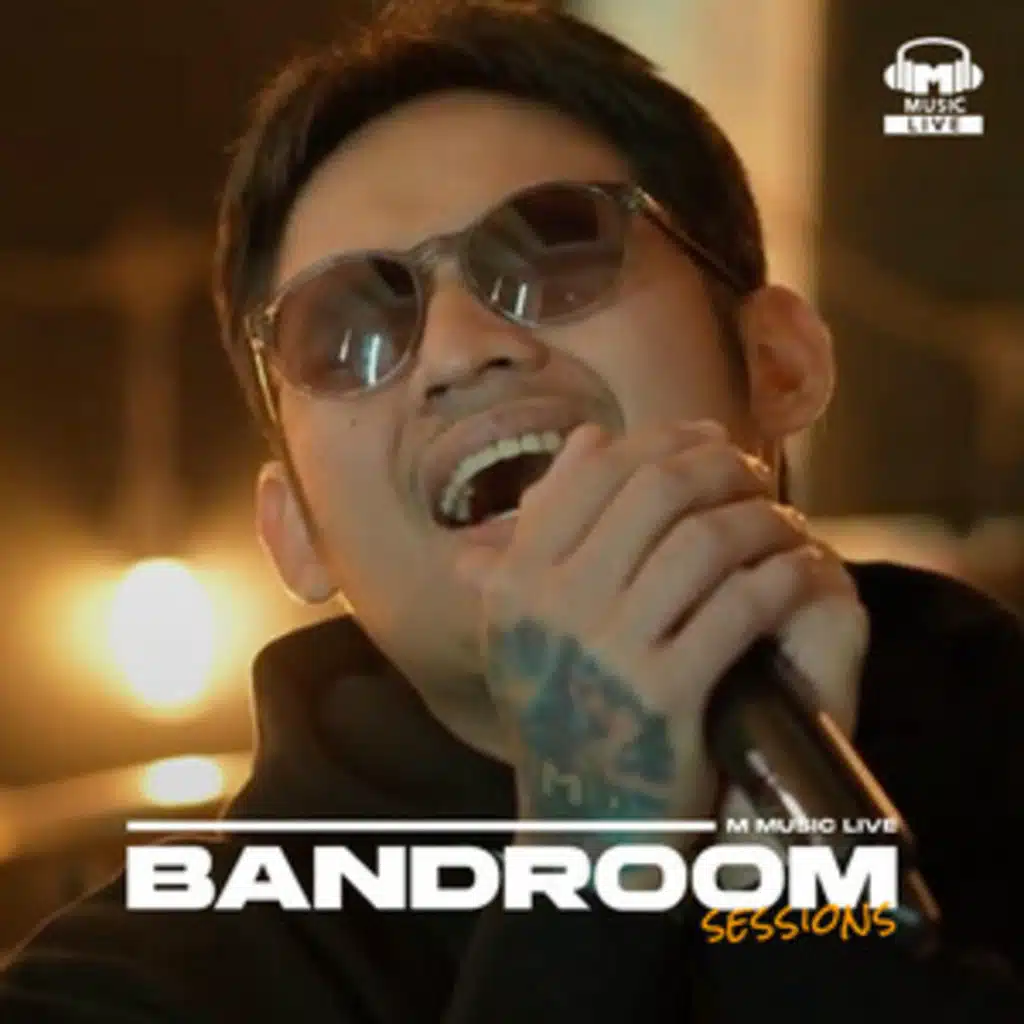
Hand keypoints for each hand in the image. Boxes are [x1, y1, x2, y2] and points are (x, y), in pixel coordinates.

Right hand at [455, 420, 867, 857]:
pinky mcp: (665, 694)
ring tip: (783, 522)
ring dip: (760, 519)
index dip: (664, 439)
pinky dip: (781, 575)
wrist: (582, 817)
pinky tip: (798, 569)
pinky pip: (741, 605)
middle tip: (755, 476)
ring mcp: (607, 650)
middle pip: (655, 492)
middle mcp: (552, 605)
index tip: (712, 439)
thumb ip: (547, 526)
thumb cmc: (564, 705)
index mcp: (516, 578)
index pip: (596, 471)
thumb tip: (589, 439)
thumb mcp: (528, 617)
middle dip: (721, 468)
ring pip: (705, 541)